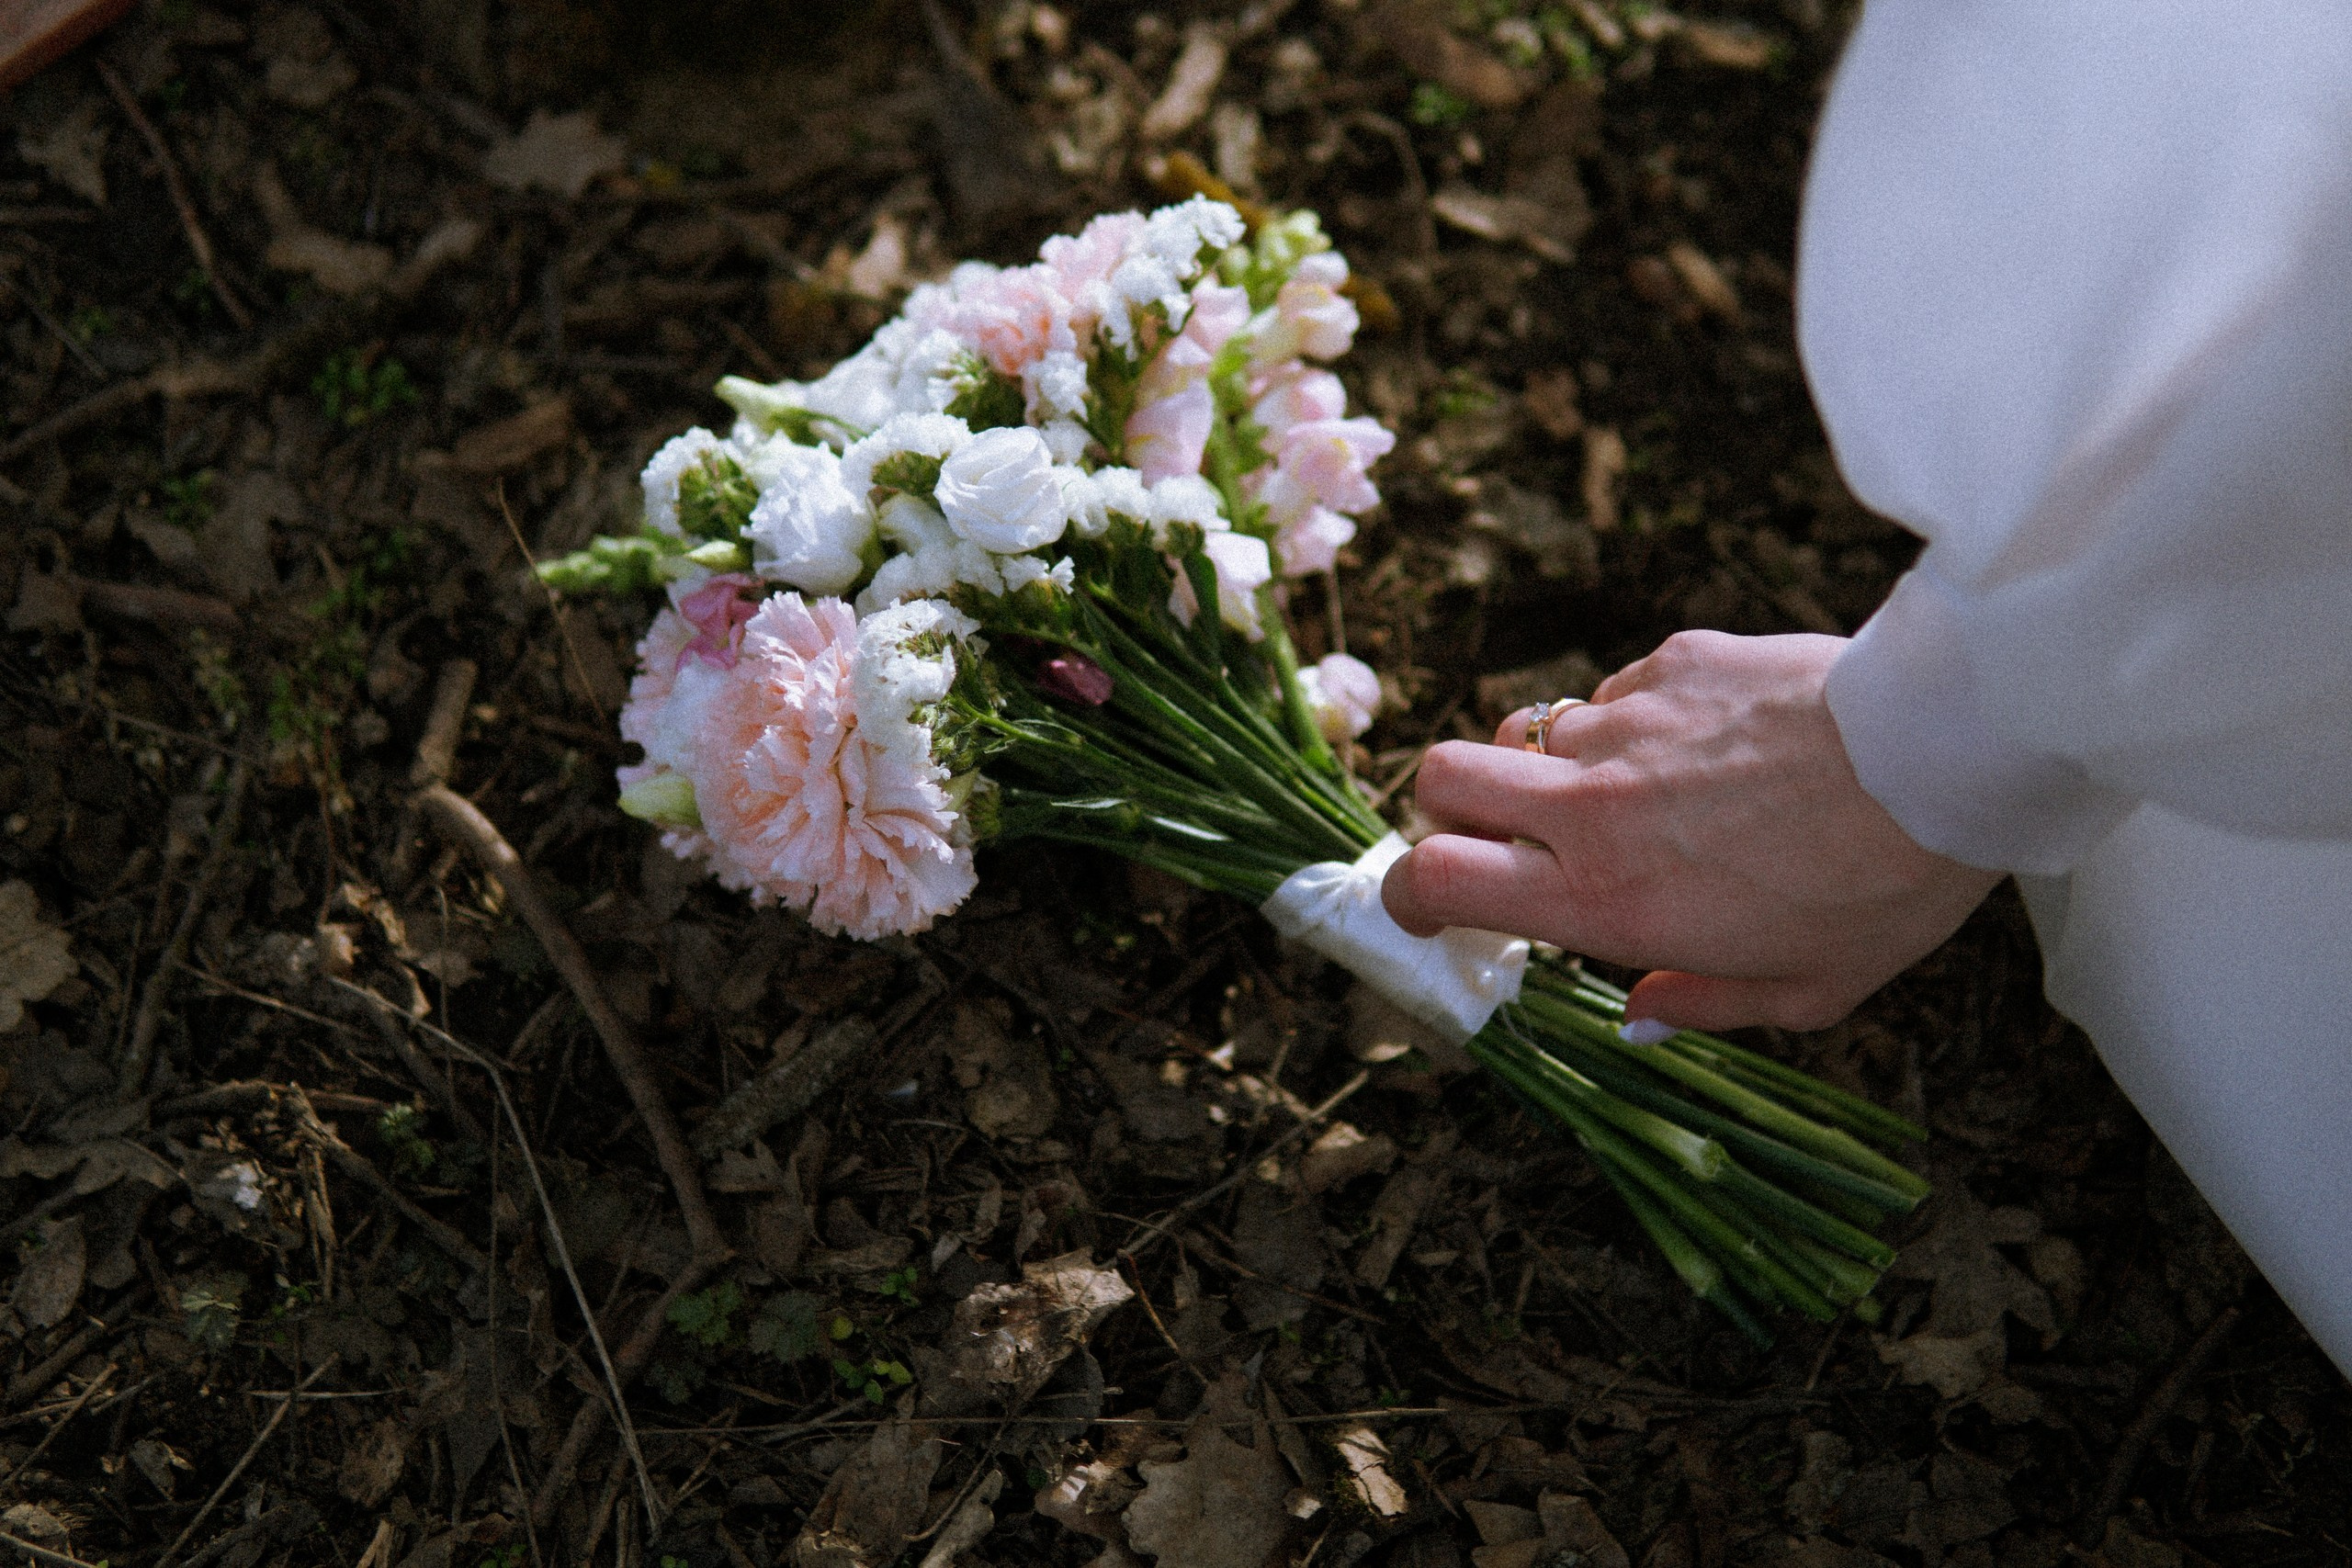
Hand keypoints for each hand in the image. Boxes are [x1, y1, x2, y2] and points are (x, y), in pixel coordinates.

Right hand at [1381, 630, 2001, 1031]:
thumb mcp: (1804, 991)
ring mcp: (1626, 721)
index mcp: (1605, 899)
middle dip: (1449, 808)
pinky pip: (1615, 691)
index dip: (1409, 890)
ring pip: (1534, 731)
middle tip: (1500, 834)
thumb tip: (1639, 1014)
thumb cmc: (1882, 888)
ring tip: (1634, 790)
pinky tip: (1706, 743)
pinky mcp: (1672, 660)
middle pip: (1443, 779)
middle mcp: (1592, 806)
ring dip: (1558, 765)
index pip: (1437, 878)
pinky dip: (1635, 720)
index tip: (1427, 901)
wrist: (1944, 755)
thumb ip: (1701, 1004)